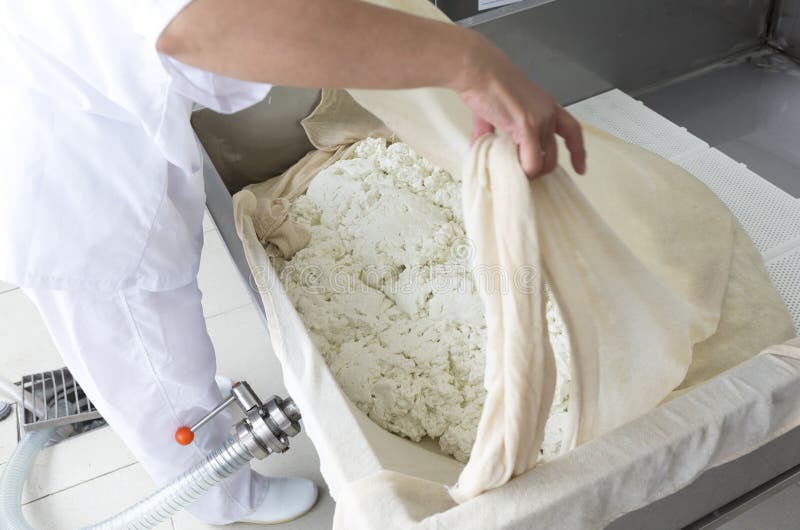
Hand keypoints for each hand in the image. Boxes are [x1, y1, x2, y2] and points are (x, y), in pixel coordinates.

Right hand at [456, 37, 585, 177]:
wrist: (479, 70)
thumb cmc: (486, 81)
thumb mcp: (498, 108)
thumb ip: (496, 129)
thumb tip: (484, 145)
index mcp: (546, 105)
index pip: (572, 131)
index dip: (577, 152)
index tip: (580, 168)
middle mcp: (548, 113)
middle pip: (555, 155)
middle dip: (541, 169)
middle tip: (523, 172)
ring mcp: (540, 120)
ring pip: (545, 162)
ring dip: (529, 171)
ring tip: (512, 169)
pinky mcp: (527, 127)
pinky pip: (532, 162)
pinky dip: (522, 169)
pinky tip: (510, 166)